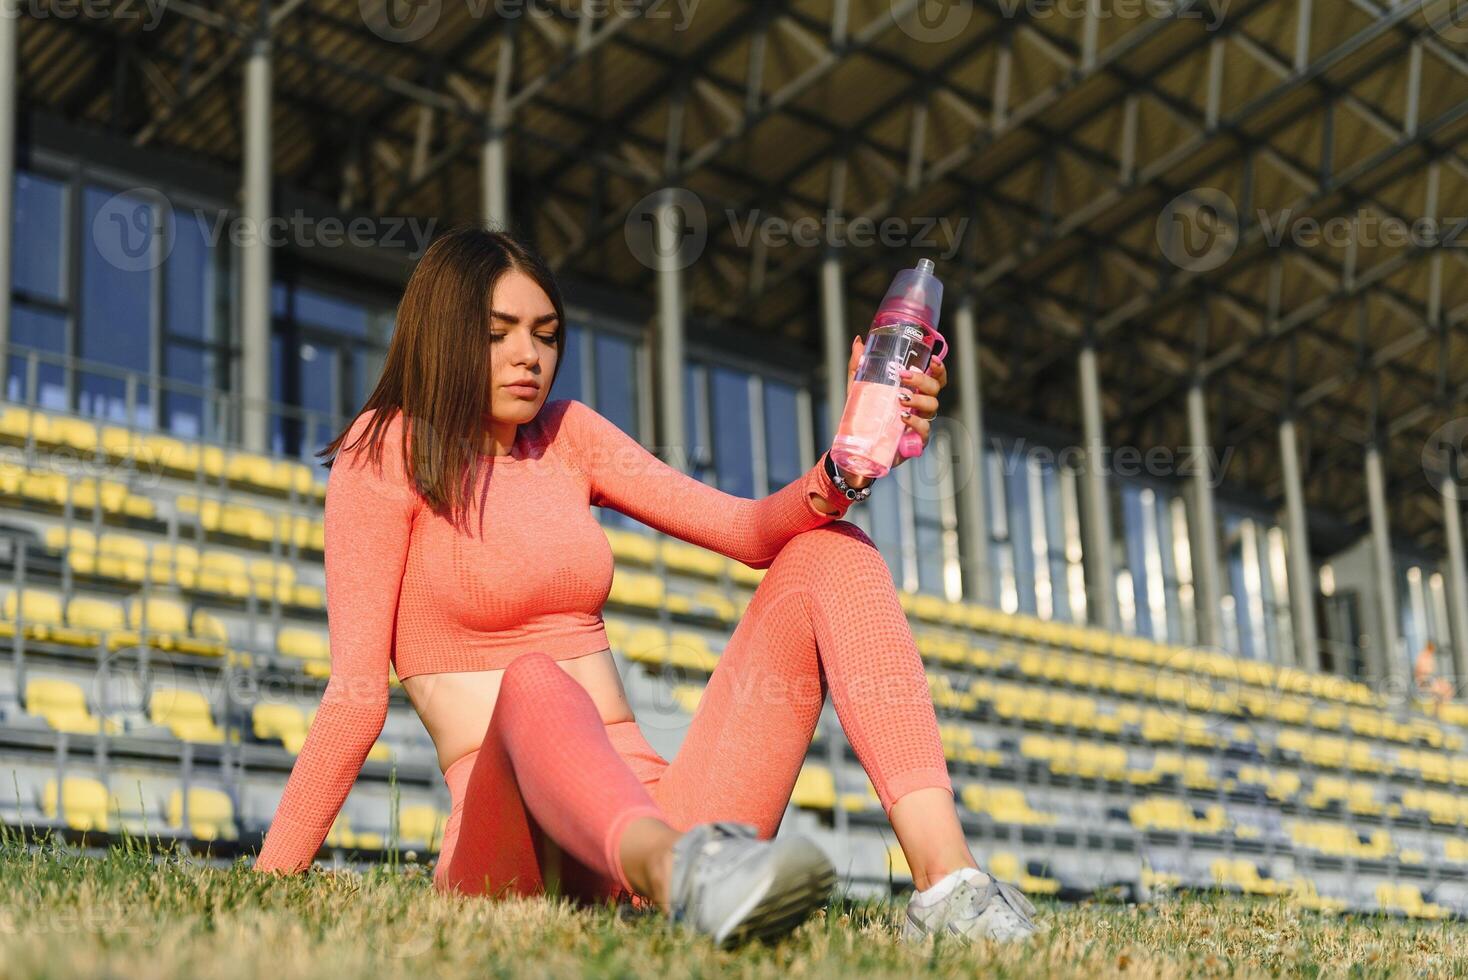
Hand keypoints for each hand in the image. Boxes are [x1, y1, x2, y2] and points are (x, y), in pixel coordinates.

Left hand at [845, 335, 947, 473]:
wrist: (857, 444)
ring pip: (932, 406)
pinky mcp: (916, 440)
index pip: (934, 377)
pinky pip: (924, 430)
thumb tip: (859, 342)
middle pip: (934, 388)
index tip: (933, 359)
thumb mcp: (858, 387)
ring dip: (918, 399)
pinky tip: (903, 417)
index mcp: (913, 390)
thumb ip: (858, 365)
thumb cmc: (863, 413)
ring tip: (900, 398)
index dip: (939, 368)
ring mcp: (920, 422)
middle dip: (922, 379)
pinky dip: (916, 422)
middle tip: (904, 375)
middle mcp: (920, 405)